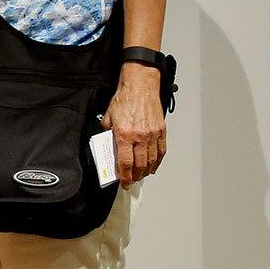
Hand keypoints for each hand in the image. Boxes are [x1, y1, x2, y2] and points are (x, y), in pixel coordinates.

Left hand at [103, 64, 167, 186]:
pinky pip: (161, 151)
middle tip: (131, 180)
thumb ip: (108, 135)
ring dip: (146, 171)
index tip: (124, 182)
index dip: (124, 177)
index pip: (125, 163)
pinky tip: (153, 166)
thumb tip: (110, 149)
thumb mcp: (109, 118)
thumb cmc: (125, 99)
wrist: (141, 86)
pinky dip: (157, 161)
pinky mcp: (161, 130)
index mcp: (124, 135)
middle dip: (135, 176)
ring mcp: (152, 134)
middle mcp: (140, 137)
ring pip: (151, 160)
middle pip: (139, 165)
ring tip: (141, 175)